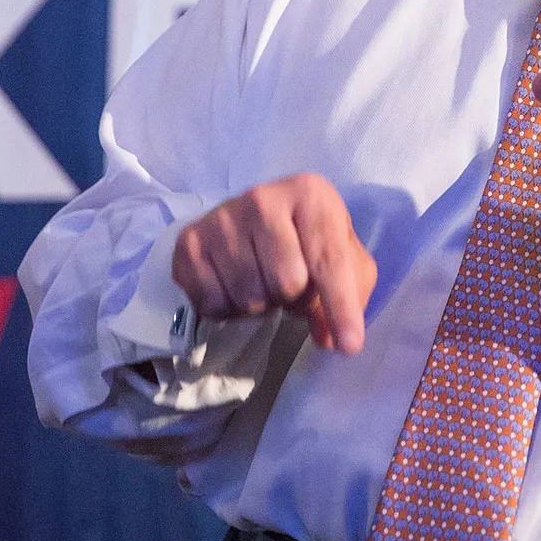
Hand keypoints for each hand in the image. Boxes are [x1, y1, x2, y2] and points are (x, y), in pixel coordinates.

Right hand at [172, 172, 378, 353]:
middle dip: (293, 298)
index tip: (350, 346)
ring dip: (261, 305)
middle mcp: (263, 197)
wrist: (246, 222)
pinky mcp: (190, 242)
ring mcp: (222, 218)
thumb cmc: (304, 241)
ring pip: (250, 297)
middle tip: (289, 285)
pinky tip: (234, 286)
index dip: (342, 306)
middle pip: (288, 282)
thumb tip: (331, 337)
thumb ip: (351, 293)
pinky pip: (214, 304)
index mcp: (310, 194)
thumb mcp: (341, 255)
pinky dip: (228, 309)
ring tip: (261, 282)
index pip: (329, 260)